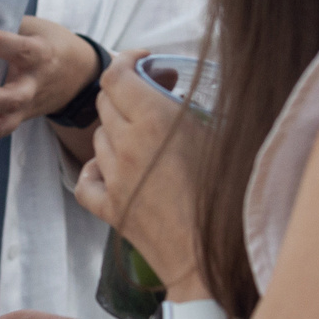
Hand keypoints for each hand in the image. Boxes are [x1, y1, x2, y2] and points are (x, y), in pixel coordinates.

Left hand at [0, 18, 99, 137]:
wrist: (78, 74)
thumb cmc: (50, 44)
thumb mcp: (35, 28)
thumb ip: (7, 23)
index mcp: (40, 55)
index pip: (19, 49)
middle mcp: (34, 83)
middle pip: (14, 98)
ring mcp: (28, 105)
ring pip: (7, 122)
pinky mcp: (21, 117)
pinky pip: (2, 128)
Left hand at [74, 51, 207, 295]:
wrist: (214, 256)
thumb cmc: (232, 196)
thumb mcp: (224, 137)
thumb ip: (197, 107)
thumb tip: (180, 90)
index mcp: (155, 119)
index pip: (116, 75)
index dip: (127, 61)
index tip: (142, 62)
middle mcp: (127, 144)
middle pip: (105, 103)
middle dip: (125, 94)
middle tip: (151, 99)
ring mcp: (114, 177)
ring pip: (99, 138)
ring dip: (117, 131)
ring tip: (146, 140)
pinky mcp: (109, 207)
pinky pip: (86, 178)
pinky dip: (96, 169)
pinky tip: (114, 170)